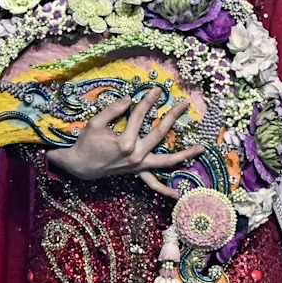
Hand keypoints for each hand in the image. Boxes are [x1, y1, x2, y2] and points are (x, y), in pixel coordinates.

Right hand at [46, 87, 203, 198]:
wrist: (80, 166)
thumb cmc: (86, 143)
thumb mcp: (96, 123)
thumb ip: (113, 110)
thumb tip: (130, 99)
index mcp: (125, 142)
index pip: (140, 116)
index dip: (148, 101)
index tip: (157, 89)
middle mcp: (136, 156)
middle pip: (160, 133)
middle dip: (173, 116)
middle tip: (184, 104)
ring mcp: (139, 166)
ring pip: (166, 161)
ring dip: (185, 155)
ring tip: (201, 148)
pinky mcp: (137, 172)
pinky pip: (153, 183)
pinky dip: (166, 190)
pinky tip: (179, 193)